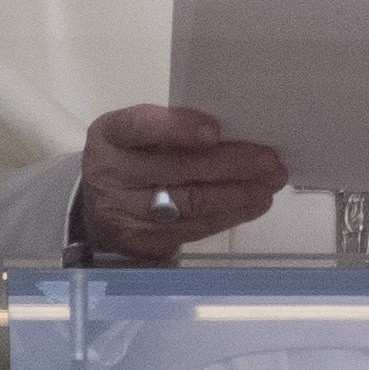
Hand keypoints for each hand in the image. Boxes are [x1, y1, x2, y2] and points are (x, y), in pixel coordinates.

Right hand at [75, 104, 286, 261]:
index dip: (178, 128)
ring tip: (270, 183)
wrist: (98, 209)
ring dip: (238, 193)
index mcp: (111, 136)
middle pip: (176, 169)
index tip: (215, 130)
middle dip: (229, 164)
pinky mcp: (148, 242)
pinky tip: (255, 203)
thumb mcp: (138, 135)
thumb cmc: (130, 159)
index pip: (141, 127)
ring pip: (190, 203)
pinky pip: (196, 228)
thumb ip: (174, 129)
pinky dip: (230, 215)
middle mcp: (114, 174)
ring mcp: (129, 213)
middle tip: (269, 160)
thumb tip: (235, 130)